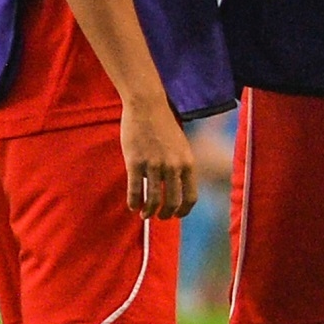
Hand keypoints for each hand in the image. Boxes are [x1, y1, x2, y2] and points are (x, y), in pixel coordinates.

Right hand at [120, 97, 197, 218]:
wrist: (147, 106)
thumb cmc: (163, 126)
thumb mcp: (181, 146)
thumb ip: (181, 167)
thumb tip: (175, 189)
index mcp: (187, 163)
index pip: (191, 197)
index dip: (184, 211)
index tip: (177, 215)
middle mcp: (173, 166)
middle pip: (173, 202)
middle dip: (166, 215)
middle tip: (159, 217)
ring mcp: (154, 165)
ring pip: (153, 199)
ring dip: (149, 212)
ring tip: (144, 214)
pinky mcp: (135, 162)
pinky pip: (135, 190)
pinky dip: (134, 202)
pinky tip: (133, 206)